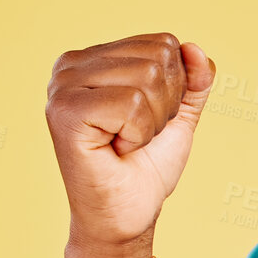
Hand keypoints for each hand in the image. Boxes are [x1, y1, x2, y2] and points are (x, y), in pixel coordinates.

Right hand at [45, 31, 215, 248]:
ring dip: (151, 123)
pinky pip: (134, 104)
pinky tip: (116, 149)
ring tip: (125, 142)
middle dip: (165, 106)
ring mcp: (63, 86)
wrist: (127, 214)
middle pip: (158, 59)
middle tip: (135, 135)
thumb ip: (192, 80)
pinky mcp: (66, 111)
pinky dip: (138, 134)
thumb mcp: (179, 114)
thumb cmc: (146, 165)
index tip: (146, 120)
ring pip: (148, 80)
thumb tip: (195, 48)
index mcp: (93, 58)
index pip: (163, 44)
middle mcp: (70, 65)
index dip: (174, 89)